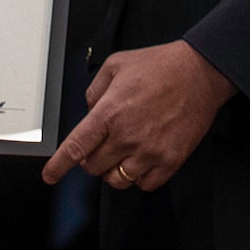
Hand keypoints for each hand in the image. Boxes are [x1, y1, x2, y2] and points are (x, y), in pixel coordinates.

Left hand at [42, 41, 235, 192]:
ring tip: (121, 152)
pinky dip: (138, 177)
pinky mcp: (170, 161)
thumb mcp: (115, 65)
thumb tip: (89, 111)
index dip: (59, 165)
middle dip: (90, 158)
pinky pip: (145, 185)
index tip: (50, 175)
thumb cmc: (160, 66)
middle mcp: (127, 136)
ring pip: (117, 180)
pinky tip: (141, 159)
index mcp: (110, 112)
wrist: (199, 73)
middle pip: (94, 167)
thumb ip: (95, 90)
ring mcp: (150, 152)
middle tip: (100, 145)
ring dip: (113, 170)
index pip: (77, 147)